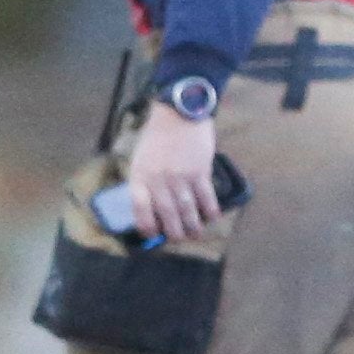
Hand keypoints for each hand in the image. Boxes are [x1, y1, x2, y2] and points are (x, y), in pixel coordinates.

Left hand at [126, 102, 226, 242]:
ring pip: (187, 209)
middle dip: (174, 232)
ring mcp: (181, 176)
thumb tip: (153, 208)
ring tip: (196, 235)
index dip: (147, 225)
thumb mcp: (141, 159)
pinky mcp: (200, 170)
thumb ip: (145, 182)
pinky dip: (210, 209)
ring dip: (193, 226)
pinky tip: (212, 216)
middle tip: (179, 239)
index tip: (153, 234)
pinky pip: (206, 196)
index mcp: (140, 176)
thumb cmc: (158, 136)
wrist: (179, 114)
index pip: (140, 209)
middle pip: (166, 213)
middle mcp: (159, 180)